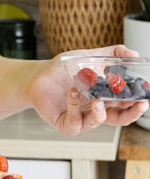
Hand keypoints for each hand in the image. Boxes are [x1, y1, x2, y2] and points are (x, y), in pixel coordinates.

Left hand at [28, 45, 148, 135]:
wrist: (39, 75)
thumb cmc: (64, 70)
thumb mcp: (91, 57)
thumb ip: (114, 54)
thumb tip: (134, 54)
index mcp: (106, 98)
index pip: (127, 105)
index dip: (138, 103)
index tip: (148, 97)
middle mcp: (96, 110)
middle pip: (120, 118)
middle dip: (132, 113)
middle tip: (140, 104)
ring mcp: (81, 119)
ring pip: (98, 122)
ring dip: (99, 110)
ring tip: (96, 97)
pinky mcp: (66, 124)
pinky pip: (75, 122)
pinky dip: (75, 107)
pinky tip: (72, 93)